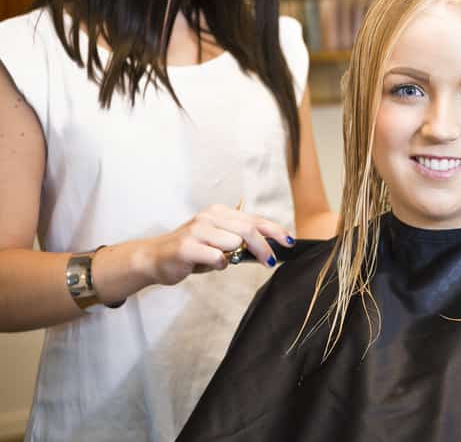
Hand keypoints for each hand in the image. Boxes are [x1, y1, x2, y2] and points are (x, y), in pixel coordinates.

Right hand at [135, 203, 293, 285]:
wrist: (154, 258)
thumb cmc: (191, 252)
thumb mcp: (218, 243)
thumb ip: (240, 243)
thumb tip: (269, 251)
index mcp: (219, 213)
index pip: (254, 220)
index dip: (275, 230)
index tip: (290, 241)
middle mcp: (209, 217)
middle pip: (248, 230)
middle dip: (264, 247)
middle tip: (272, 262)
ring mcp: (197, 230)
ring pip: (233, 243)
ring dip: (233, 257)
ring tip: (219, 260)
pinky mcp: (187, 246)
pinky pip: (216, 257)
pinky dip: (219, 264)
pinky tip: (208, 264)